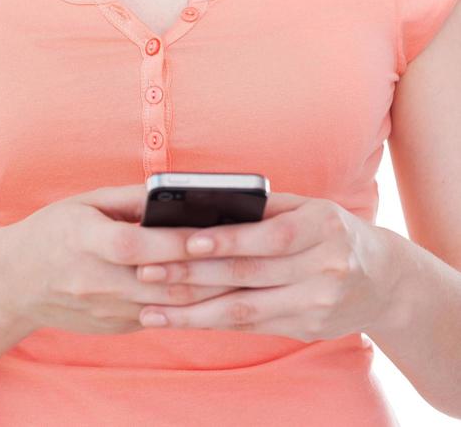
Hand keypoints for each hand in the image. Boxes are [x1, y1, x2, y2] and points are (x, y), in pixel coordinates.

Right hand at [0, 183, 232, 336]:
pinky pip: (160, 315)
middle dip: (205, 269)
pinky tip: (218, 291)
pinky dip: (190, 305)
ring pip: (167, 305)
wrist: (15, 282)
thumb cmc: (55, 231)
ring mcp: (106, 311)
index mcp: (84, 242)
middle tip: (244, 255)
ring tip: (241, 274)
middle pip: (159, 281)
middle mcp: (95, 282)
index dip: (174, 242)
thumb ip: (130, 200)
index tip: (211, 231)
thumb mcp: (85, 202)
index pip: (135, 246)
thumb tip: (176, 194)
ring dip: (205, 292)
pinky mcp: (116, 327)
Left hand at [136, 192, 400, 340]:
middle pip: (249, 276)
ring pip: (244, 311)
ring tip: (151, 309)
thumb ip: (265, 207)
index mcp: (323, 228)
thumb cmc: (332, 230)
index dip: (227, 241)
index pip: (269, 237)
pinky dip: (213, 323)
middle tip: (148, 273)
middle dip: (193, 276)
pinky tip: (182, 320)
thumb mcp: (310, 207)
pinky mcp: (306, 329)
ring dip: (192, 312)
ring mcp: (316, 304)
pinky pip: (251, 327)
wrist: (385, 280)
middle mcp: (324, 269)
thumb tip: (204, 203)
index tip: (186, 241)